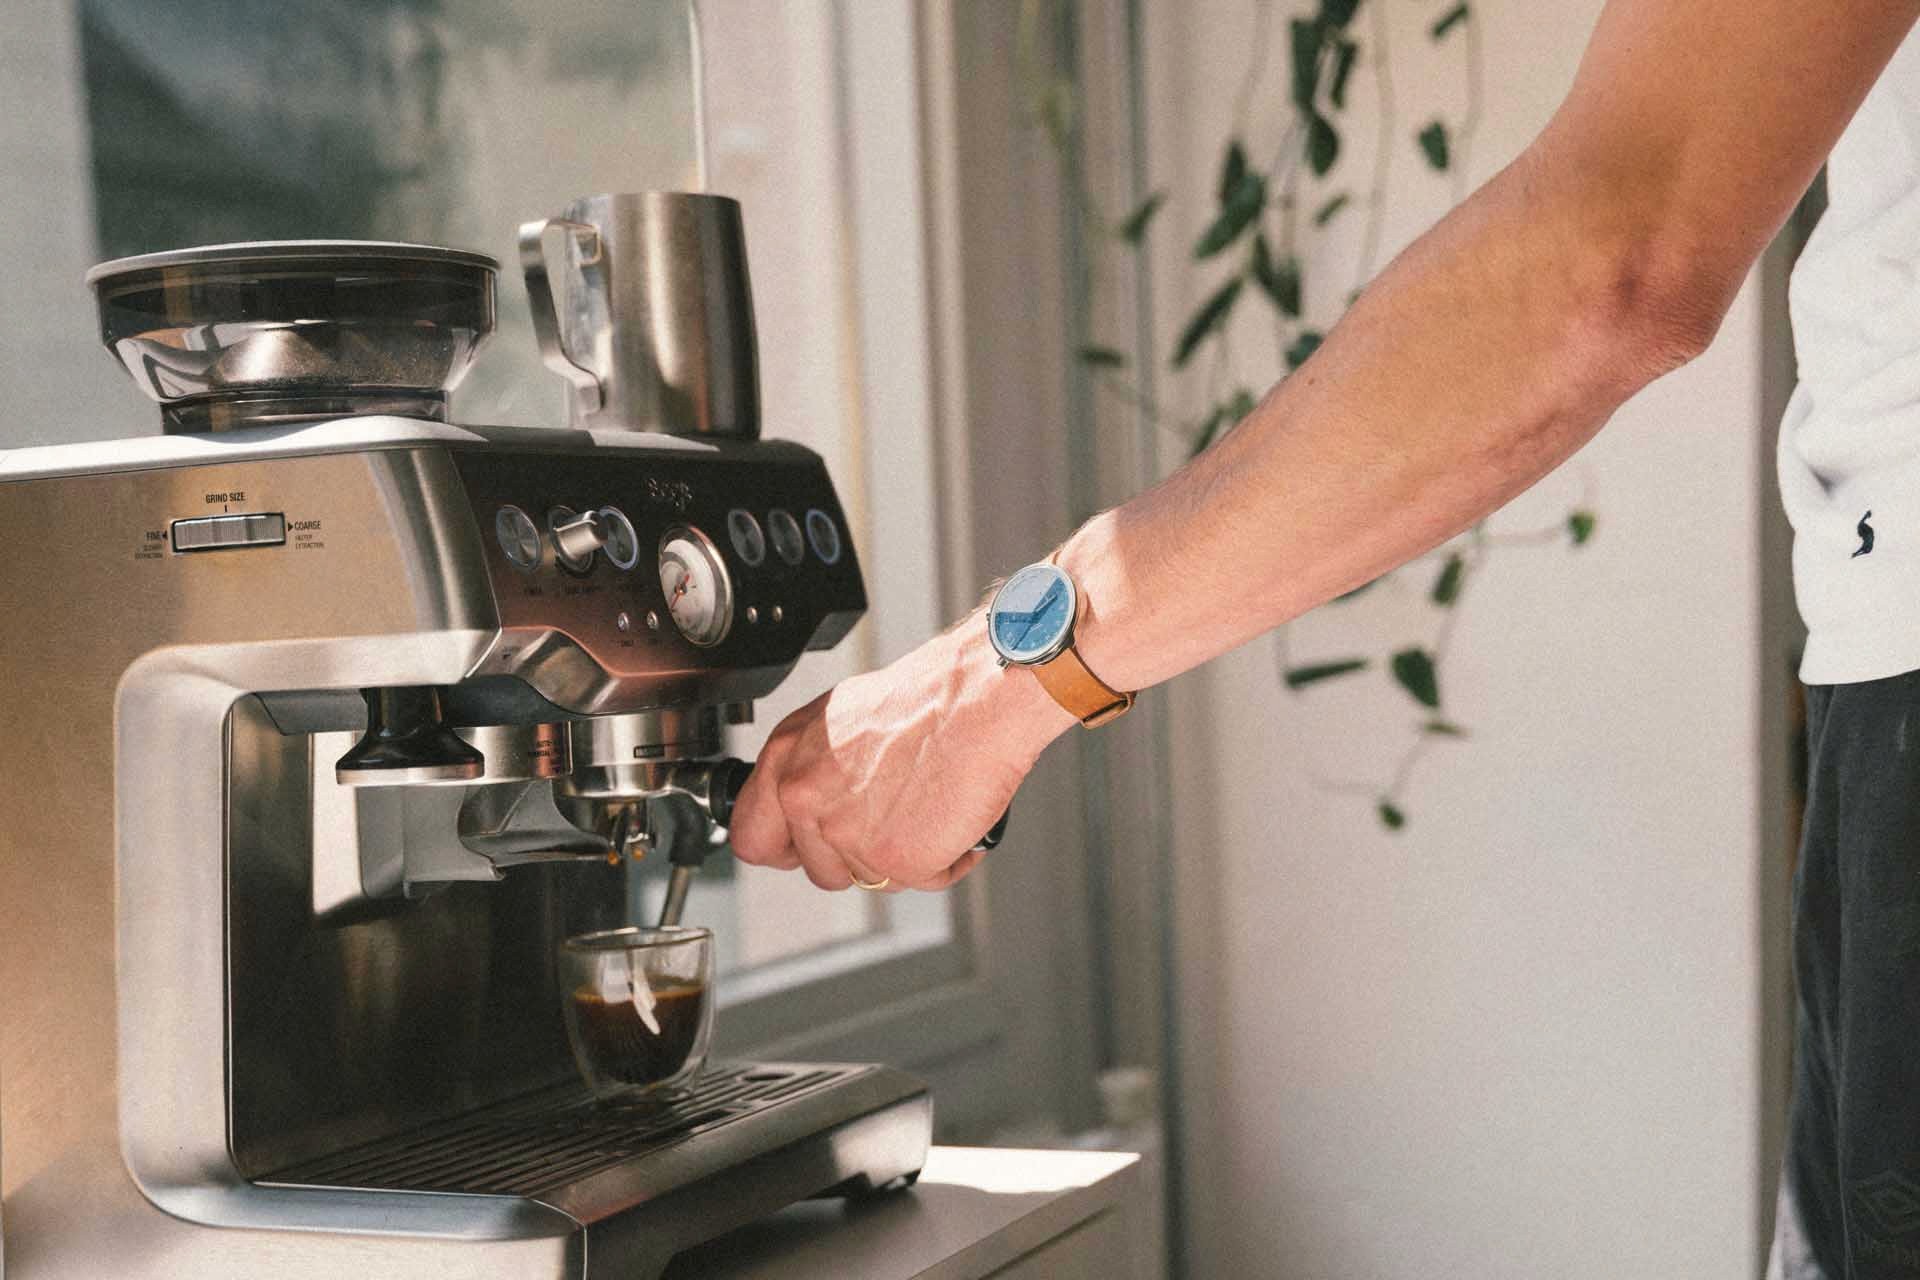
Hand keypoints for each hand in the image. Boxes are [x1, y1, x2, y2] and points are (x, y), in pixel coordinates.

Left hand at [729, 612, 1073, 890]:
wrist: (976, 699)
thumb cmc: (924, 699)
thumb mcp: (839, 719)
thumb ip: (810, 767)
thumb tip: (808, 800)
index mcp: (786, 758)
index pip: (752, 838)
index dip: (787, 850)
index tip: (808, 849)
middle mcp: (805, 796)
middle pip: (820, 870)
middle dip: (860, 857)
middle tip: (893, 820)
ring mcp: (846, 833)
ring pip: (873, 879)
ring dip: (906, 857)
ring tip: (928, 808)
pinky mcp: (892, 859)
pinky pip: (921, 881)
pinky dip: (946, 860)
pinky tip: (953, 820)